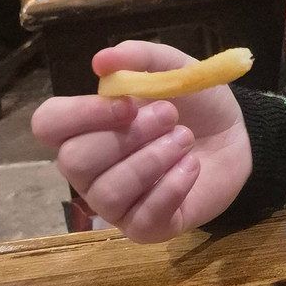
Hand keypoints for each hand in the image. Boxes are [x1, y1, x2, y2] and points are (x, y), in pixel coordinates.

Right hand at [32, 40, 252, 242]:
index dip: (82, 114)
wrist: (237, 136)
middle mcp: (91, 169)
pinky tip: (192, 166)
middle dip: (129, 135)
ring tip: (185, 138)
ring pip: (107, 192)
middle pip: (75, 160)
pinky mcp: (146, 227)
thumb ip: (142, 58)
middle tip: (171, 115)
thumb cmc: (196, 105)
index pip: (48, 124)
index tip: (127, 104)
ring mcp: (115, 203)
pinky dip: (171, 188)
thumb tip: (101, 60)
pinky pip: (141, 220)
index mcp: (87, 126)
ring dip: (152, 159)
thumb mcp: (177, 69)